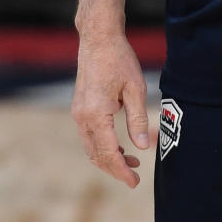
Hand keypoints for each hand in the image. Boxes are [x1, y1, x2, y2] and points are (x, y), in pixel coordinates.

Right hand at [71, 30, 151, 188]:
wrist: (99, 41)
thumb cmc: (120, 60)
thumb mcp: (136, 88)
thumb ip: (138, 119)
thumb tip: (143, 147)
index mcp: (96, 115)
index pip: (108, 152)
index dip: (121, 169)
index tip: (134, 181)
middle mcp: (82, 118)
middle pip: (97, 155)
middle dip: (115, 168)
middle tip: (135, 177)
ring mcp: (78, 114)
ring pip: (91, 147)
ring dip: (109, 158)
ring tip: (132, 161)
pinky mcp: (80, 109)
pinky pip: (90, 136)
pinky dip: (103, 145)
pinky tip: (120, 146)